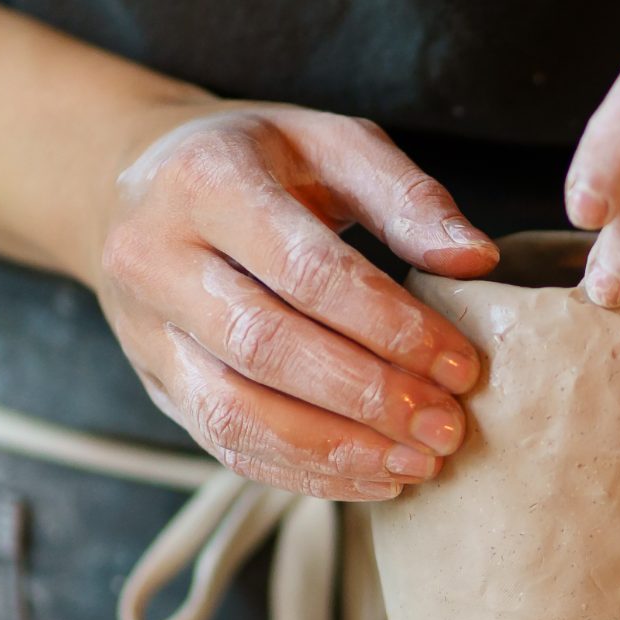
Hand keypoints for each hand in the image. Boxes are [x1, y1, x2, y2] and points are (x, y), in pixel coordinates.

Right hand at [89, 108, 498, 499]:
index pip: (305, 270)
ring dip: (335, 451)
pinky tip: (372, 476)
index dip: (389, 325)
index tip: (459, 364)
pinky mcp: (155, 382)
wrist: (142, 183)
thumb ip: (407, 197)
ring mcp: (144, 329)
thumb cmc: (262, 161)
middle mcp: (154, 258)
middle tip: (446, 426)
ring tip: (417, 463)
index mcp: (204, 181)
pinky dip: (302, 473)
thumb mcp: (332, 144)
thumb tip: (477, 260)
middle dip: (367, 396)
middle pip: (265, 347)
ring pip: (234, 411)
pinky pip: (223, 443)